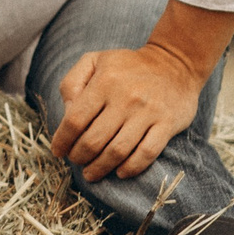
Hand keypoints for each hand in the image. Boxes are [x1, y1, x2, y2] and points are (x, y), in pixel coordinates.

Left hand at [50, 45, 204, 182]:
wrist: (175, 62)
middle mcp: (126, 98)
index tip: (58, 151)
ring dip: (100, 167)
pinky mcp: (167, 124)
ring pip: (118, 151)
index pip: (75, 120)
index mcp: (104, 82)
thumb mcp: (94, 61)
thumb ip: (72, 83)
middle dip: (79, 156)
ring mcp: (148, 112)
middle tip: (76, 161)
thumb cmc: (127, 66)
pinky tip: (120, 172)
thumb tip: (66, 113)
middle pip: (94, 140)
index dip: (62, 140)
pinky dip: (131, 168)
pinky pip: (146, 153)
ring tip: (91, 173)